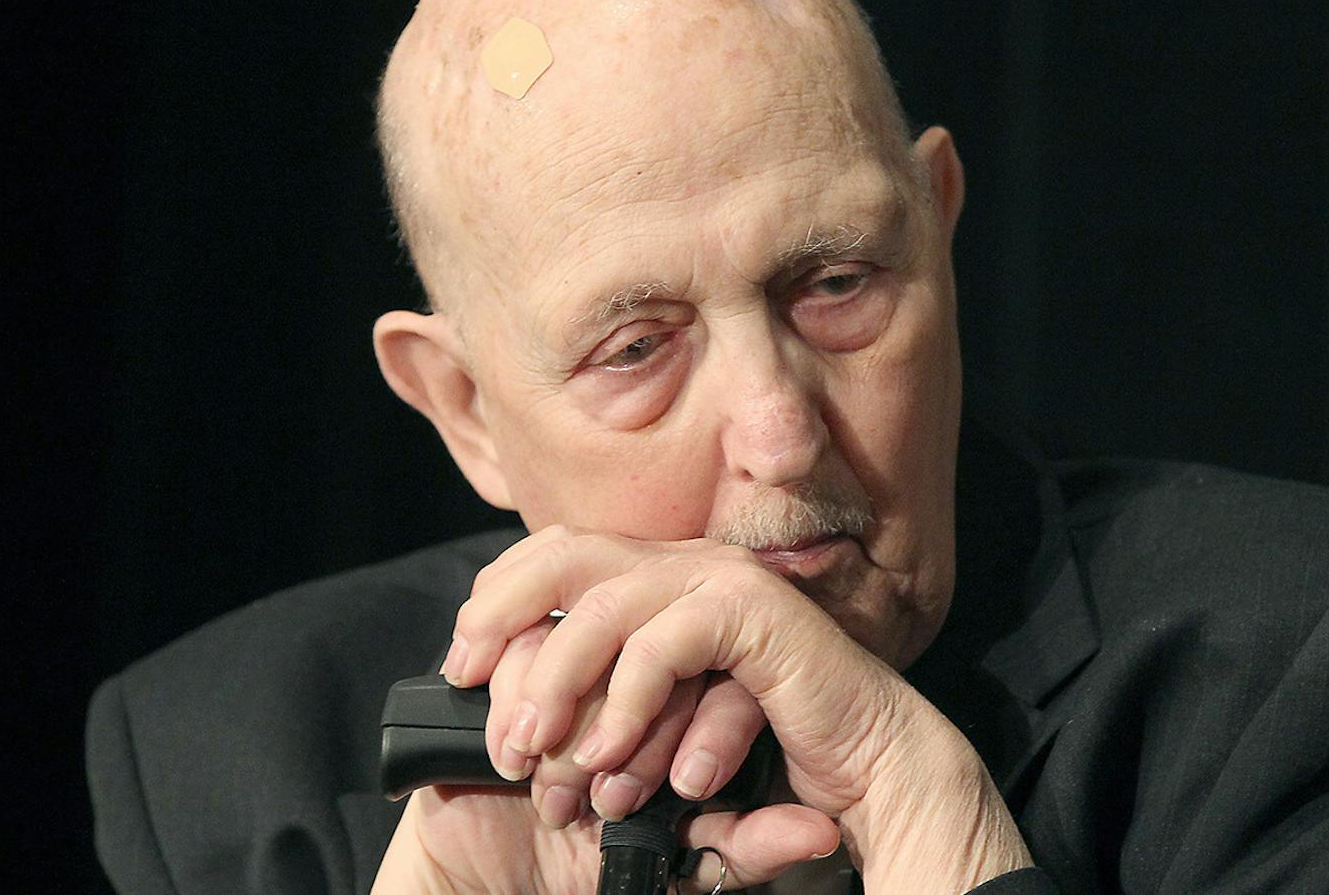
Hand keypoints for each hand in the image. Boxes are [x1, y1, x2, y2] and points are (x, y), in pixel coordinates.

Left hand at [438, 526, 1030, 890]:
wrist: (868, 774)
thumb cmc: (765, 759)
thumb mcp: (661, 738)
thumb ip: (603, 715)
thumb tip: (520, 724)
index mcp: (656, 579)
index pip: (552, 558)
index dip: (494, 604)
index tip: (459, 673)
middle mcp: (682, 564)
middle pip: (560, 555)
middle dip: (503, 622)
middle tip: (481, 704)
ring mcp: (718, 579)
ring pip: (601, 608)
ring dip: (563, 691)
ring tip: (550, 768)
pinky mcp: (752, 612)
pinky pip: (663, 645)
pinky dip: (631, 708)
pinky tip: (623, 767)